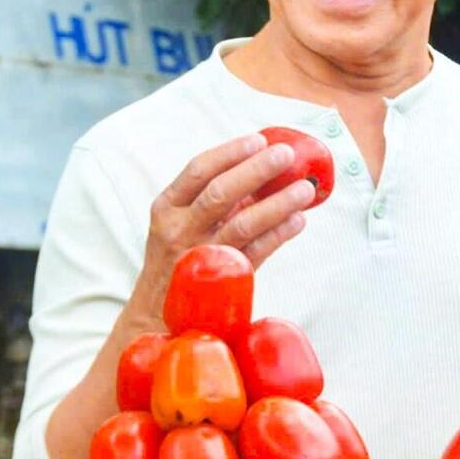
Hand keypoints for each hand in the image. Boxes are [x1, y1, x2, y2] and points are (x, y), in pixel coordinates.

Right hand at [128, 133, 313, 326]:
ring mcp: (199, 258)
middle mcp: (178, 230)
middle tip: (287, 155)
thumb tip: (260, 168)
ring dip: (277, 203)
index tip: (258, 140)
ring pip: (242, 224)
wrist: (154, 319)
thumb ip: (209, 200)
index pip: (197, 170)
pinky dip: (278, 235)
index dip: (230, 152)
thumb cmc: (174, 262)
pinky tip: (298, 221)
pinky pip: (255, 254)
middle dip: (257, 170)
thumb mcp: (177, 225)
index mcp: (166, 208)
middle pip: (220, 193)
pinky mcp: (219, 283)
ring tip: (305, 189)